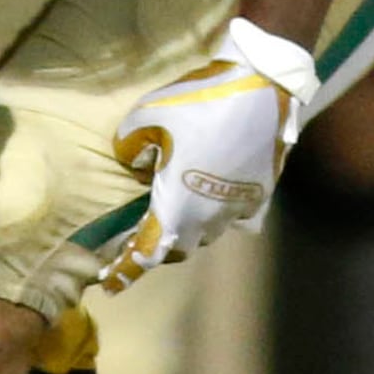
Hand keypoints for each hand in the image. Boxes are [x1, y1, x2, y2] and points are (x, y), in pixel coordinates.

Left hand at [95, 17, 318, 291]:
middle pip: (178, 247)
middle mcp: (209, 216)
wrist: (262, 87)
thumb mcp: (145, 117)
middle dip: (156, 248)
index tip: (111, 285)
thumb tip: (135, 164)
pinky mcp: (260, 194)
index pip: (147, 252)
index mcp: (177, 204)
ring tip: (173, 216)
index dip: (127, 271)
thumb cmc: (198, 102)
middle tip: (137, 242)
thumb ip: (129, 147)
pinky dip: (220, 216)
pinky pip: (236, 218)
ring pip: (207, 233)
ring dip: (188, 230)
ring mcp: (239, 207)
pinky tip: (211, 202)